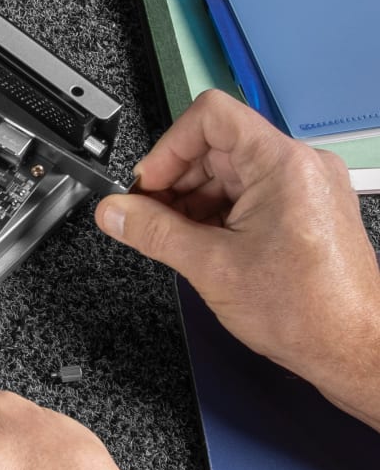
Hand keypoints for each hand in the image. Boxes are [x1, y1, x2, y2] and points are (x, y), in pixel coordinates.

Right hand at [96, 89, 379, 428]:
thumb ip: (152, 231)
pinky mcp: (311, 210)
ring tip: (178, 238)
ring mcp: (310, 188)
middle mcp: (302, 166)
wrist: (357, 354)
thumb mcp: (210, 267)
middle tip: (150, 215)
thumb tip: (114, 212)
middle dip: (178, 180)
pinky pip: (254, 193)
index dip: (169, 147)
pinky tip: (206, 245)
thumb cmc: (309, 314)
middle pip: (219, 145)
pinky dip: (222, 213)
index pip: (211, 116)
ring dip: (197, 200)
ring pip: (234, 171)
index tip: (149, 183)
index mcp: (282, 165)